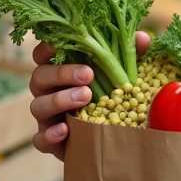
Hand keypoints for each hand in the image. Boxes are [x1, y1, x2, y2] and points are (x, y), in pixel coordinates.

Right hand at [28, 31, 150, 160]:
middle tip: (88, 74)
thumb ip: (130, 55)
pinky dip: (49, 134)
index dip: (46, 47)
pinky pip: (40, 139)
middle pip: (39, 77)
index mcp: (61, 71)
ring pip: (38, 106)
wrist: (112, 139)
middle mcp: (49, 91)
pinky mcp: (50, 141)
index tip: (59, 43)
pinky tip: (65, 130)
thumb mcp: (123, 74)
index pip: (42, 55)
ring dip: (59, 100)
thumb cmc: (112, 98)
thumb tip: (142, 39)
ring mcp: (47, 117)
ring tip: (85, 98)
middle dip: (61, 74)